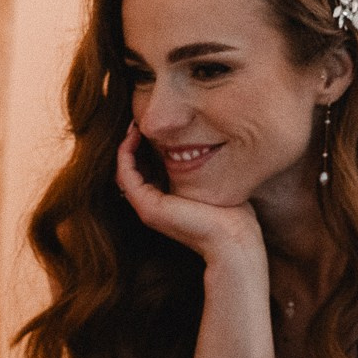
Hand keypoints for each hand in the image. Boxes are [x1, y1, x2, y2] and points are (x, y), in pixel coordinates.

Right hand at [116, 123, 262, 261]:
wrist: (233, 237)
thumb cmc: (230, 212)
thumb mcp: (210, 181)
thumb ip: (200, 166)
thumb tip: (203, 141)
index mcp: (164, 201)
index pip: (143, 170)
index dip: (142, 147)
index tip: (149, 126)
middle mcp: (151, 205)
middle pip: (131, 170)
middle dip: (132, 143)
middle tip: (137, 120)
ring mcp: (147, 208)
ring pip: (124, 171)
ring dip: (125, 146)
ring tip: (134, 126)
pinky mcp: (148, 207)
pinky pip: (125, 175)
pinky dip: (125, 154)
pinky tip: (134, 136)